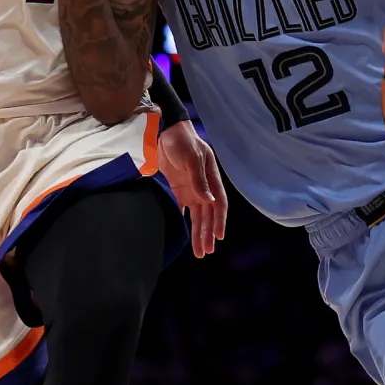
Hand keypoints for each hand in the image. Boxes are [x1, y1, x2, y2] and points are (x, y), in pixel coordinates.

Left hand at [158, 119, 228, 257]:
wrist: (165, 131)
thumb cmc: (183, 141)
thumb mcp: (192, 158)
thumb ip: (199, 180)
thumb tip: (208, 201)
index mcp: (211, 178)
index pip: (218, 204)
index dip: (219, 221)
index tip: (218, 237)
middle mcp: (203, 187)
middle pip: (207, 215)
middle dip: (208, 234)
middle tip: (206, 251)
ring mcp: (190, 190)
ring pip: (196, 217)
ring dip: (198, 234)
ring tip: (199, 252)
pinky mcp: (176, 190)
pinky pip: (180, 210)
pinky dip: (181, 223)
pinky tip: (182, 237)